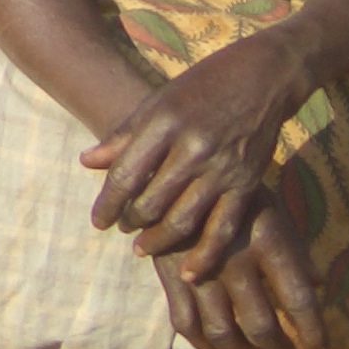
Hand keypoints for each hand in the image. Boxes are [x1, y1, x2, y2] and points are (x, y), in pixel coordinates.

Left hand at [82, 37, 299, 270]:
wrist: (262, 77)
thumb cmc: (201, 86)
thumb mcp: (157, 102)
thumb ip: (124, 136)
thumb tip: (86, 163)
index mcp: (164, 123)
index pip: (126, 175)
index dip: (107, 203)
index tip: (97, 222)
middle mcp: (193, 148)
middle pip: (152, 201)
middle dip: (130, 222)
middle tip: (121, 229)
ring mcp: (223, 168)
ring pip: (184, 219)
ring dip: (159, 241)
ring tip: (143, 248)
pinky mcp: (248, 184)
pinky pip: (224, 228)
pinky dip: (205, 254)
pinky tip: (188, 271)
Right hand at [151, 195, 324, 348]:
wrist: (175, 164)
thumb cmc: (234, 191)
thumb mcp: (273, 211)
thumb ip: (295, 250)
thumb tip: (320, 285)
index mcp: (268, 242)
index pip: (300, 300)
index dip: (313, 331)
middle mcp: (235, 261)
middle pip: (260, 324)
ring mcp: (198, 269)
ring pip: (221, 331)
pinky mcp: (168, 272)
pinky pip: (185, 321)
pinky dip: (202, 342)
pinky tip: (216, 346)